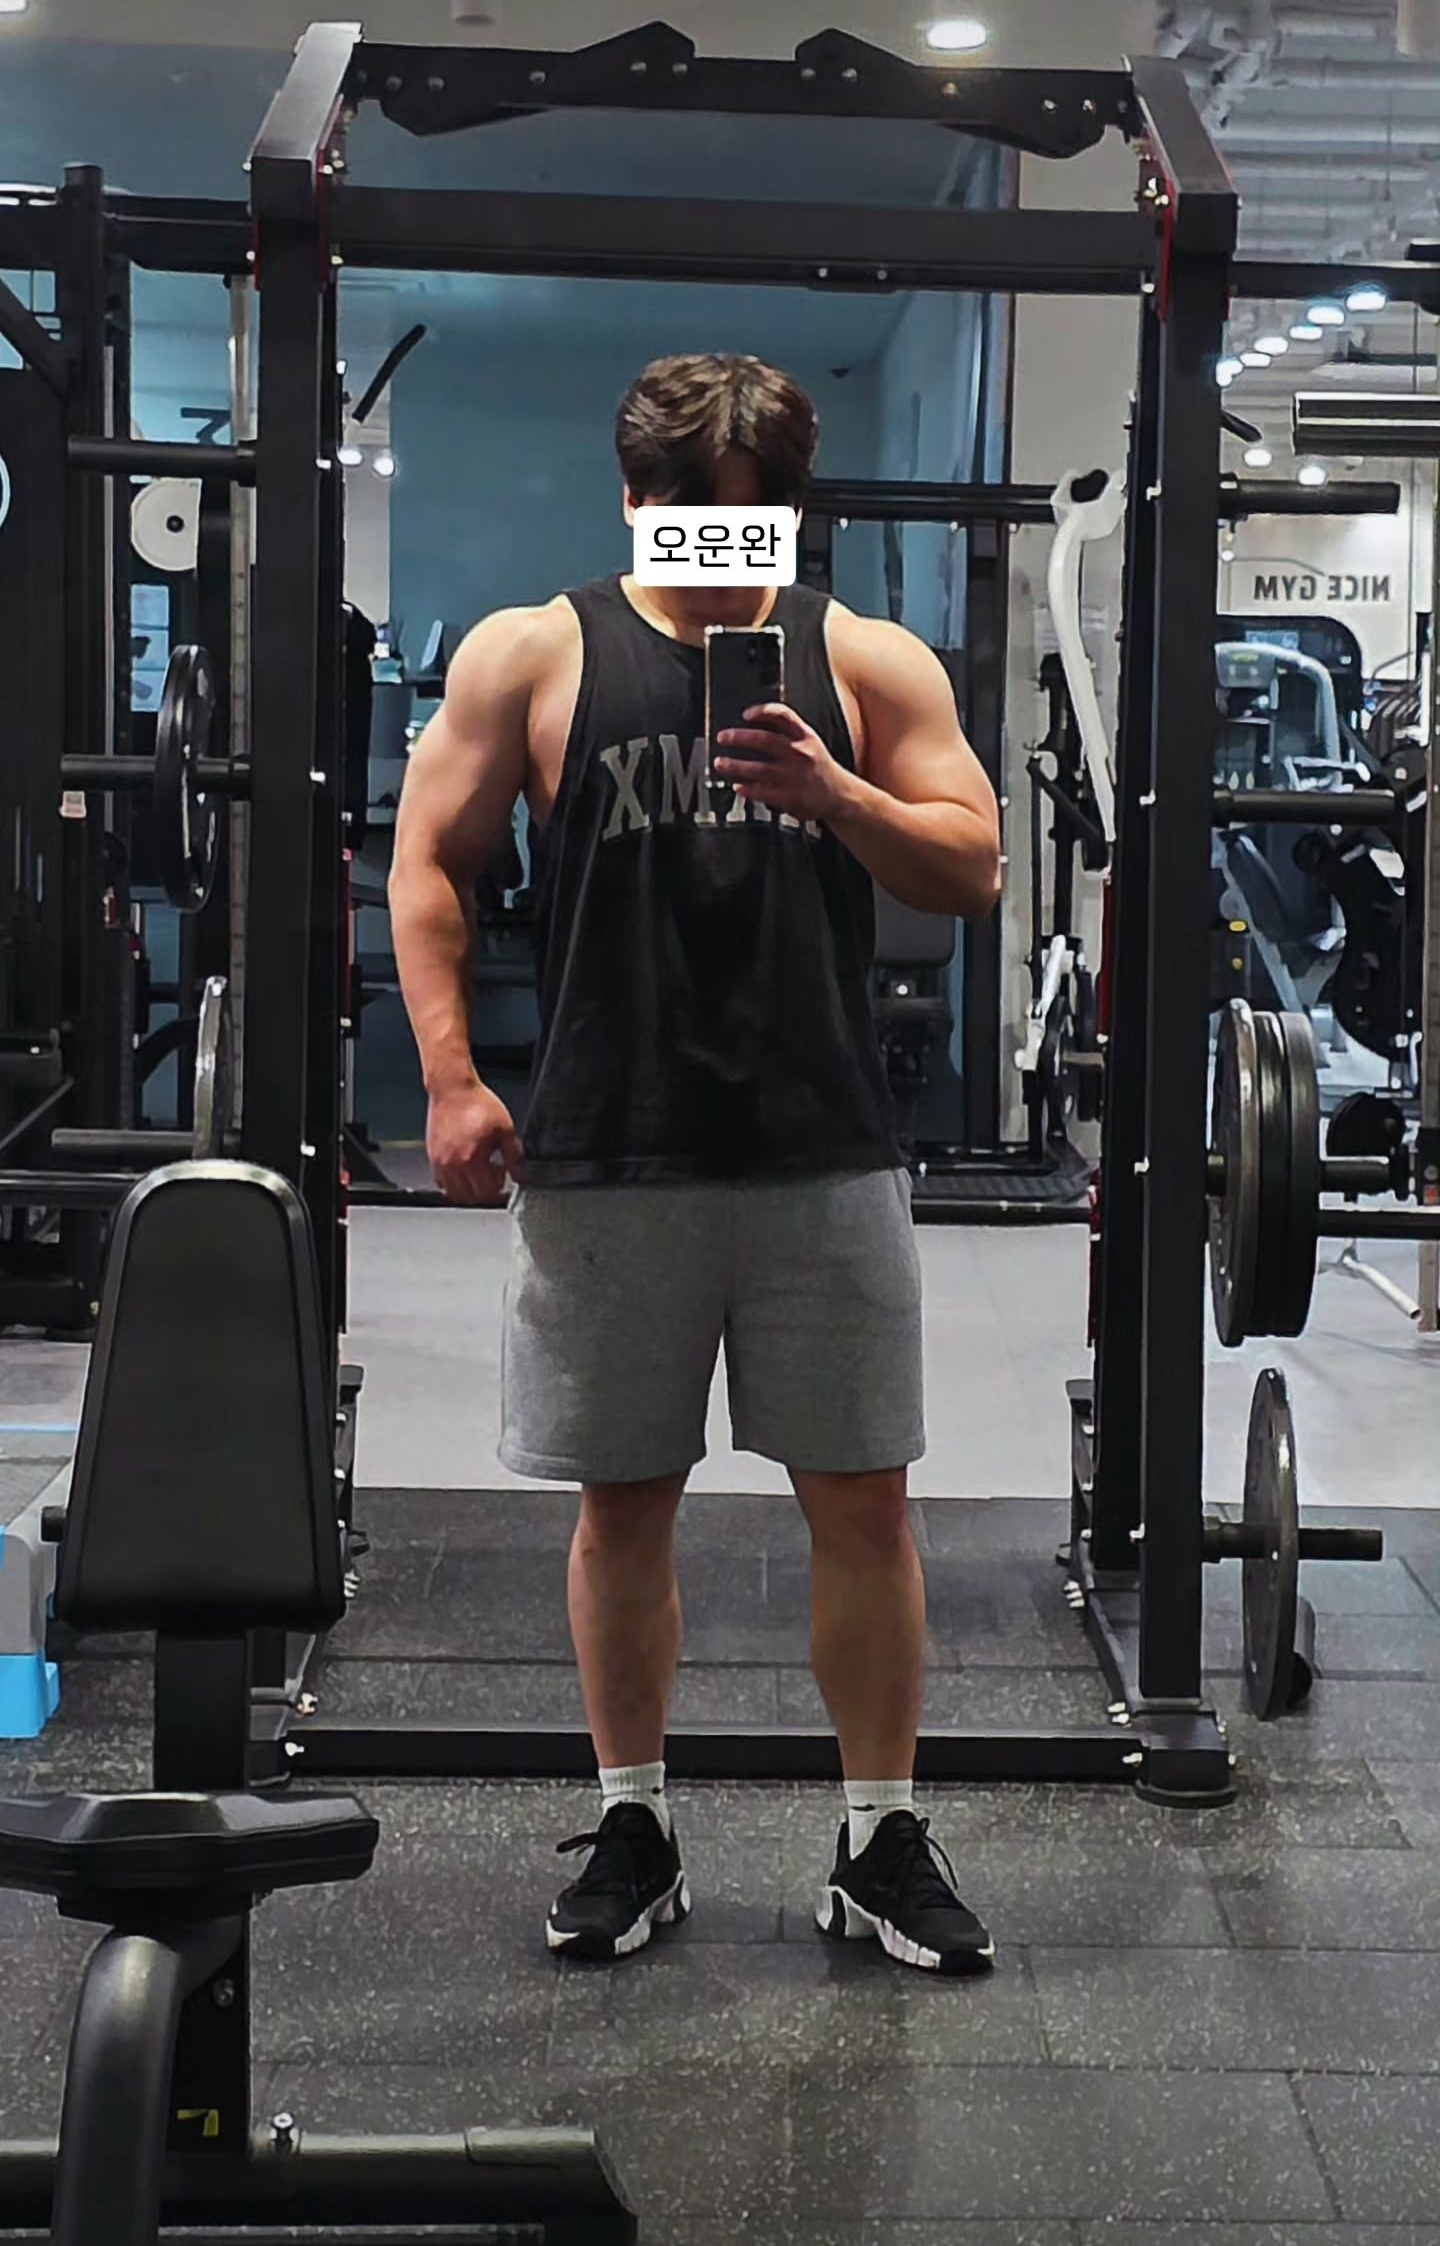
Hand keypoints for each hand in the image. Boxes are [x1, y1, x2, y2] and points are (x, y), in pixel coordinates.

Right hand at [427, 1080, 524, 1206]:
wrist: (452, 1089)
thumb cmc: (477, 1104)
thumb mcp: (505, 1129)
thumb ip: (514, 1156)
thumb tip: (520, 1175)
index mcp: (472, 1160)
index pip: (487, 1192)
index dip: (500, 1189)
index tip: (505, 1178)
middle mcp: (453, 1165)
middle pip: (470, 1198)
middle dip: (486, 1191)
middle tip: (495, 1176)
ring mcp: (440, 1162)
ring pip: (454, 1194)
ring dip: (469, 1191)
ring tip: (479, 1175)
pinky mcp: (432, 1157)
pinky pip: (441, 1182)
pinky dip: (453, 1184)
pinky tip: (464, 1170)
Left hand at [714, 703, 851, 825]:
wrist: (840, 795)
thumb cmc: (819, 766)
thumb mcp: (810, 742)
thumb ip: (789, 732)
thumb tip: (756, 725)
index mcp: (805, 736)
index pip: (784, 716)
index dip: (763, 712)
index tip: (746, 714)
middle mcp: (800, 753)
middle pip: (765, 740)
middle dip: (740, 738)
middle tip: (723, 737)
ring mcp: (794, 776)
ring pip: (758, 768)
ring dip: (735, 765)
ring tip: (721, 763)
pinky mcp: (790, 797)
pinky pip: (762, 792)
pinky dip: (746, 789)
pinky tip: (737, 787)